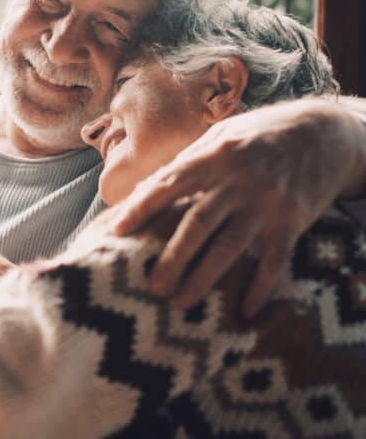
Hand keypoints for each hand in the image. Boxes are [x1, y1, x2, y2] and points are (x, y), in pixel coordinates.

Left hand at [110, 99, 365, 316]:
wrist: (324, 131)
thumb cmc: (258, 135)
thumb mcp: (220, 136)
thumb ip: (185, 163)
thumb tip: (143, 191)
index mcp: (214, 156)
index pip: (169, 184)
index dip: (141, 207)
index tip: (117, 230)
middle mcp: (238, 181)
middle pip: (197, 223)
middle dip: (172, 257)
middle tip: (151, 285)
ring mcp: (266, 203)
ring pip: (230, 246)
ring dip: (204, 278)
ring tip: (181, 303)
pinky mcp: (292, 221)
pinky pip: (275, 261)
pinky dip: (261, 286)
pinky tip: (245, 309)